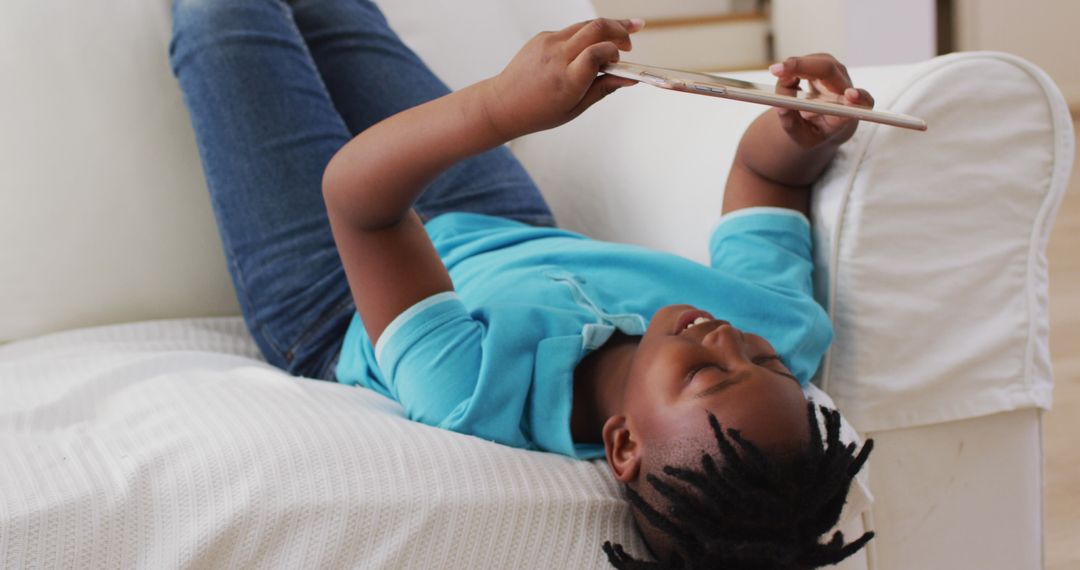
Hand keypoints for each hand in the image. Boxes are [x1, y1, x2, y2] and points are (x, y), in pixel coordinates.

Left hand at [480, 18, 642, 140]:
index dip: (614, 53)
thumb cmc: (540, 111)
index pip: (598, 53)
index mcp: (567, 80)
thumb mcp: (576, 108)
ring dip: (607, 27)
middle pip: (596, 28)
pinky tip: (588, 50)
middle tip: (631, 41)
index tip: (621, 62)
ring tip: (623, 33)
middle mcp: (557, 57)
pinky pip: (571, 32)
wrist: (504, 103)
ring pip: (585, 25)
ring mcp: (548, 43)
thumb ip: (603, 89)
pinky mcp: (542, 36)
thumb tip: (630, 79)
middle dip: (620, 29)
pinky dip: (585, 38)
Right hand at [768, 54, 874, 148]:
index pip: (862, 101)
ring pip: (814, 62)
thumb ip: (793, 125)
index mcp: (849, 111)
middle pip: (829, 70)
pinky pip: (805, 61)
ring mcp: (835, 72)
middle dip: (803, 67)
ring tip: (779, 85)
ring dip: (791, 69)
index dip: (858, 97)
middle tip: (777, 70)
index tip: (850, 95)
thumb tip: (781, 106)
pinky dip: (789, 69)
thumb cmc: (816, 130)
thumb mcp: (804, 137)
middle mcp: (846, 87)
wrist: (823, 120)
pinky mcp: (823, 63)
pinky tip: (784, 78)